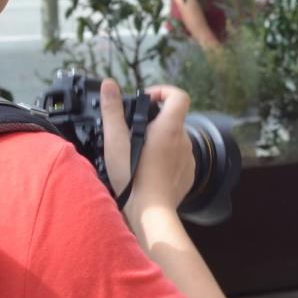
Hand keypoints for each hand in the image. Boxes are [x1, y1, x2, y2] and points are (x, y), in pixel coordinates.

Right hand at [101, 81, 194, 215]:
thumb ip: (113, 111)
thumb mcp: (116, 142)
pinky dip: (166, 159)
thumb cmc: (133, 177)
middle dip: (156, 120)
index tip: (147, 100)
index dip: (163, 92)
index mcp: (170, 128)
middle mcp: (184, 140)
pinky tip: (149, 170)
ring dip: (160, 141)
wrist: (151, 212)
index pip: (179, 95)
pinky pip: (178, 158)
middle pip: (174, 119)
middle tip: (134, 131)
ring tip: (138, 154)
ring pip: (175, 139)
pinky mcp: (188, 174)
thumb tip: (109, 85)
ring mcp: (188, 158)